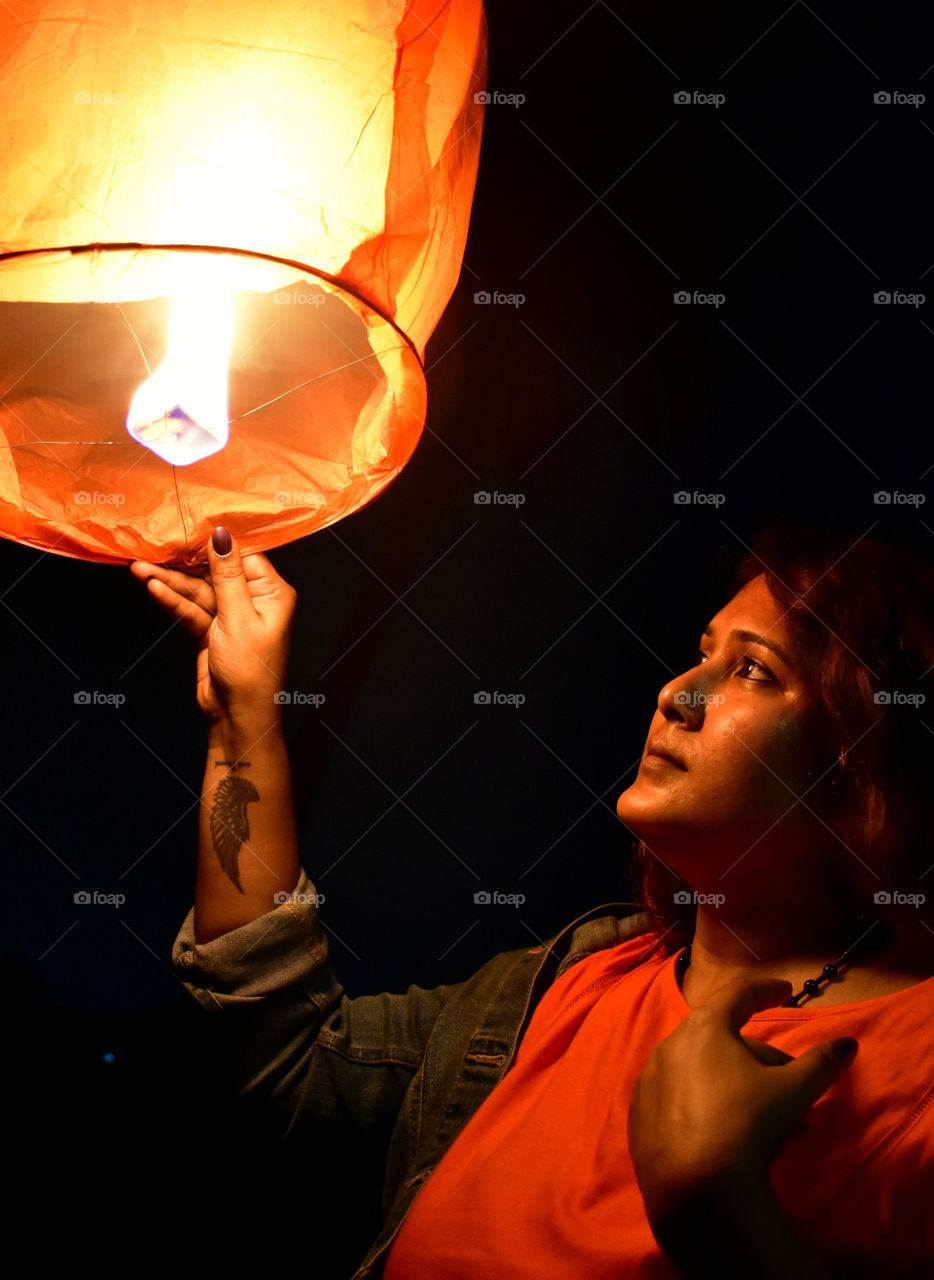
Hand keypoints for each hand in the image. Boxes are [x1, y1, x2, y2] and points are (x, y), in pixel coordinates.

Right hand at [128, 527, 296, 724]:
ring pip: (197, 591)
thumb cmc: (251, 672)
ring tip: (141, 568)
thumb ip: (227, 575)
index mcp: (272, 593)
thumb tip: (222, 535)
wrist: (237, 716)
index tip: (188, 525)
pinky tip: (153, 587)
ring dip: (169, 581)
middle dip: (184, 561)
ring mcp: (230, 616)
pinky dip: (172, 600)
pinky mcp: (210, 631)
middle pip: (215, 571)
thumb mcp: (238, 617)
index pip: (243, 555)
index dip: (215, 541)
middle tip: (155, 546)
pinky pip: (190, 609)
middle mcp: (253, 600)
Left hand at [627, 977, 857, 1228]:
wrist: (696, 1192)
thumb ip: (821, 1063)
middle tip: (790, 1084)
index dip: (766, 991)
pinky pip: (679, 1101)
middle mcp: (669, 1046)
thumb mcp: (794, 1092)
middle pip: (723, 1040)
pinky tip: (729, 1135)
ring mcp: (649, 1083)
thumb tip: (846, 1045)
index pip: (739, 995)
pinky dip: (705, 1107)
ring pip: (701, 1073)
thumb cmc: (748, 1125)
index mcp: (704, 1028)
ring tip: (769, 1123)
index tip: (785, 991)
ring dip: (736, 1087)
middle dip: (760, 1059)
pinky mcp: (640, 1119)